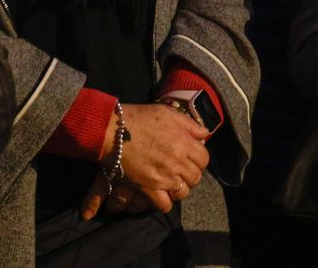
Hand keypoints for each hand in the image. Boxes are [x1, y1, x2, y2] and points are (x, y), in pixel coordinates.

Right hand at [79, 103, 207, 220]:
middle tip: (179, 169)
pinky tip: (160, 193)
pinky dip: (164, 201)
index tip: (190, 157)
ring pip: (183, 192)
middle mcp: (177, 162)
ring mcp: (163, 177)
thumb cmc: (139, 118)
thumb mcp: (167, 113)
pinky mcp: (148, 188)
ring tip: (170, 181)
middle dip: (189, 174)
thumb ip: (189, 124)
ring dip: (178, 188)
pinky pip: (165, 204)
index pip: (204, 159)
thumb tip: (204, 134)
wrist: (113, 130)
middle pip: (195, 177)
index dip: (198, 159)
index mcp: (184, 143)